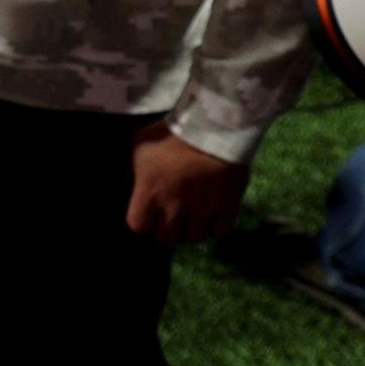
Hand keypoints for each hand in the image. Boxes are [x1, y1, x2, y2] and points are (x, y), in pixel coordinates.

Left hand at [126, 123, 249, 245]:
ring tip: (192, 214)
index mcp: (149, 193)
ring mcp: (202, 210)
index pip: (138, 226)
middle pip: (166, 239)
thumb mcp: (141, 145)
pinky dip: (216, 226)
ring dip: (192, 228)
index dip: (143, 221)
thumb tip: (138, 181)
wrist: (213, 126)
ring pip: (194, 237)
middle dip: (166, 230)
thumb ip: (137, 170)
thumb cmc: (171, 133)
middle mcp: (174, 208)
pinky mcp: (227, 207)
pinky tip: (213, 213)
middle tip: (171, 216)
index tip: (148, 214)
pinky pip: (220, 231)